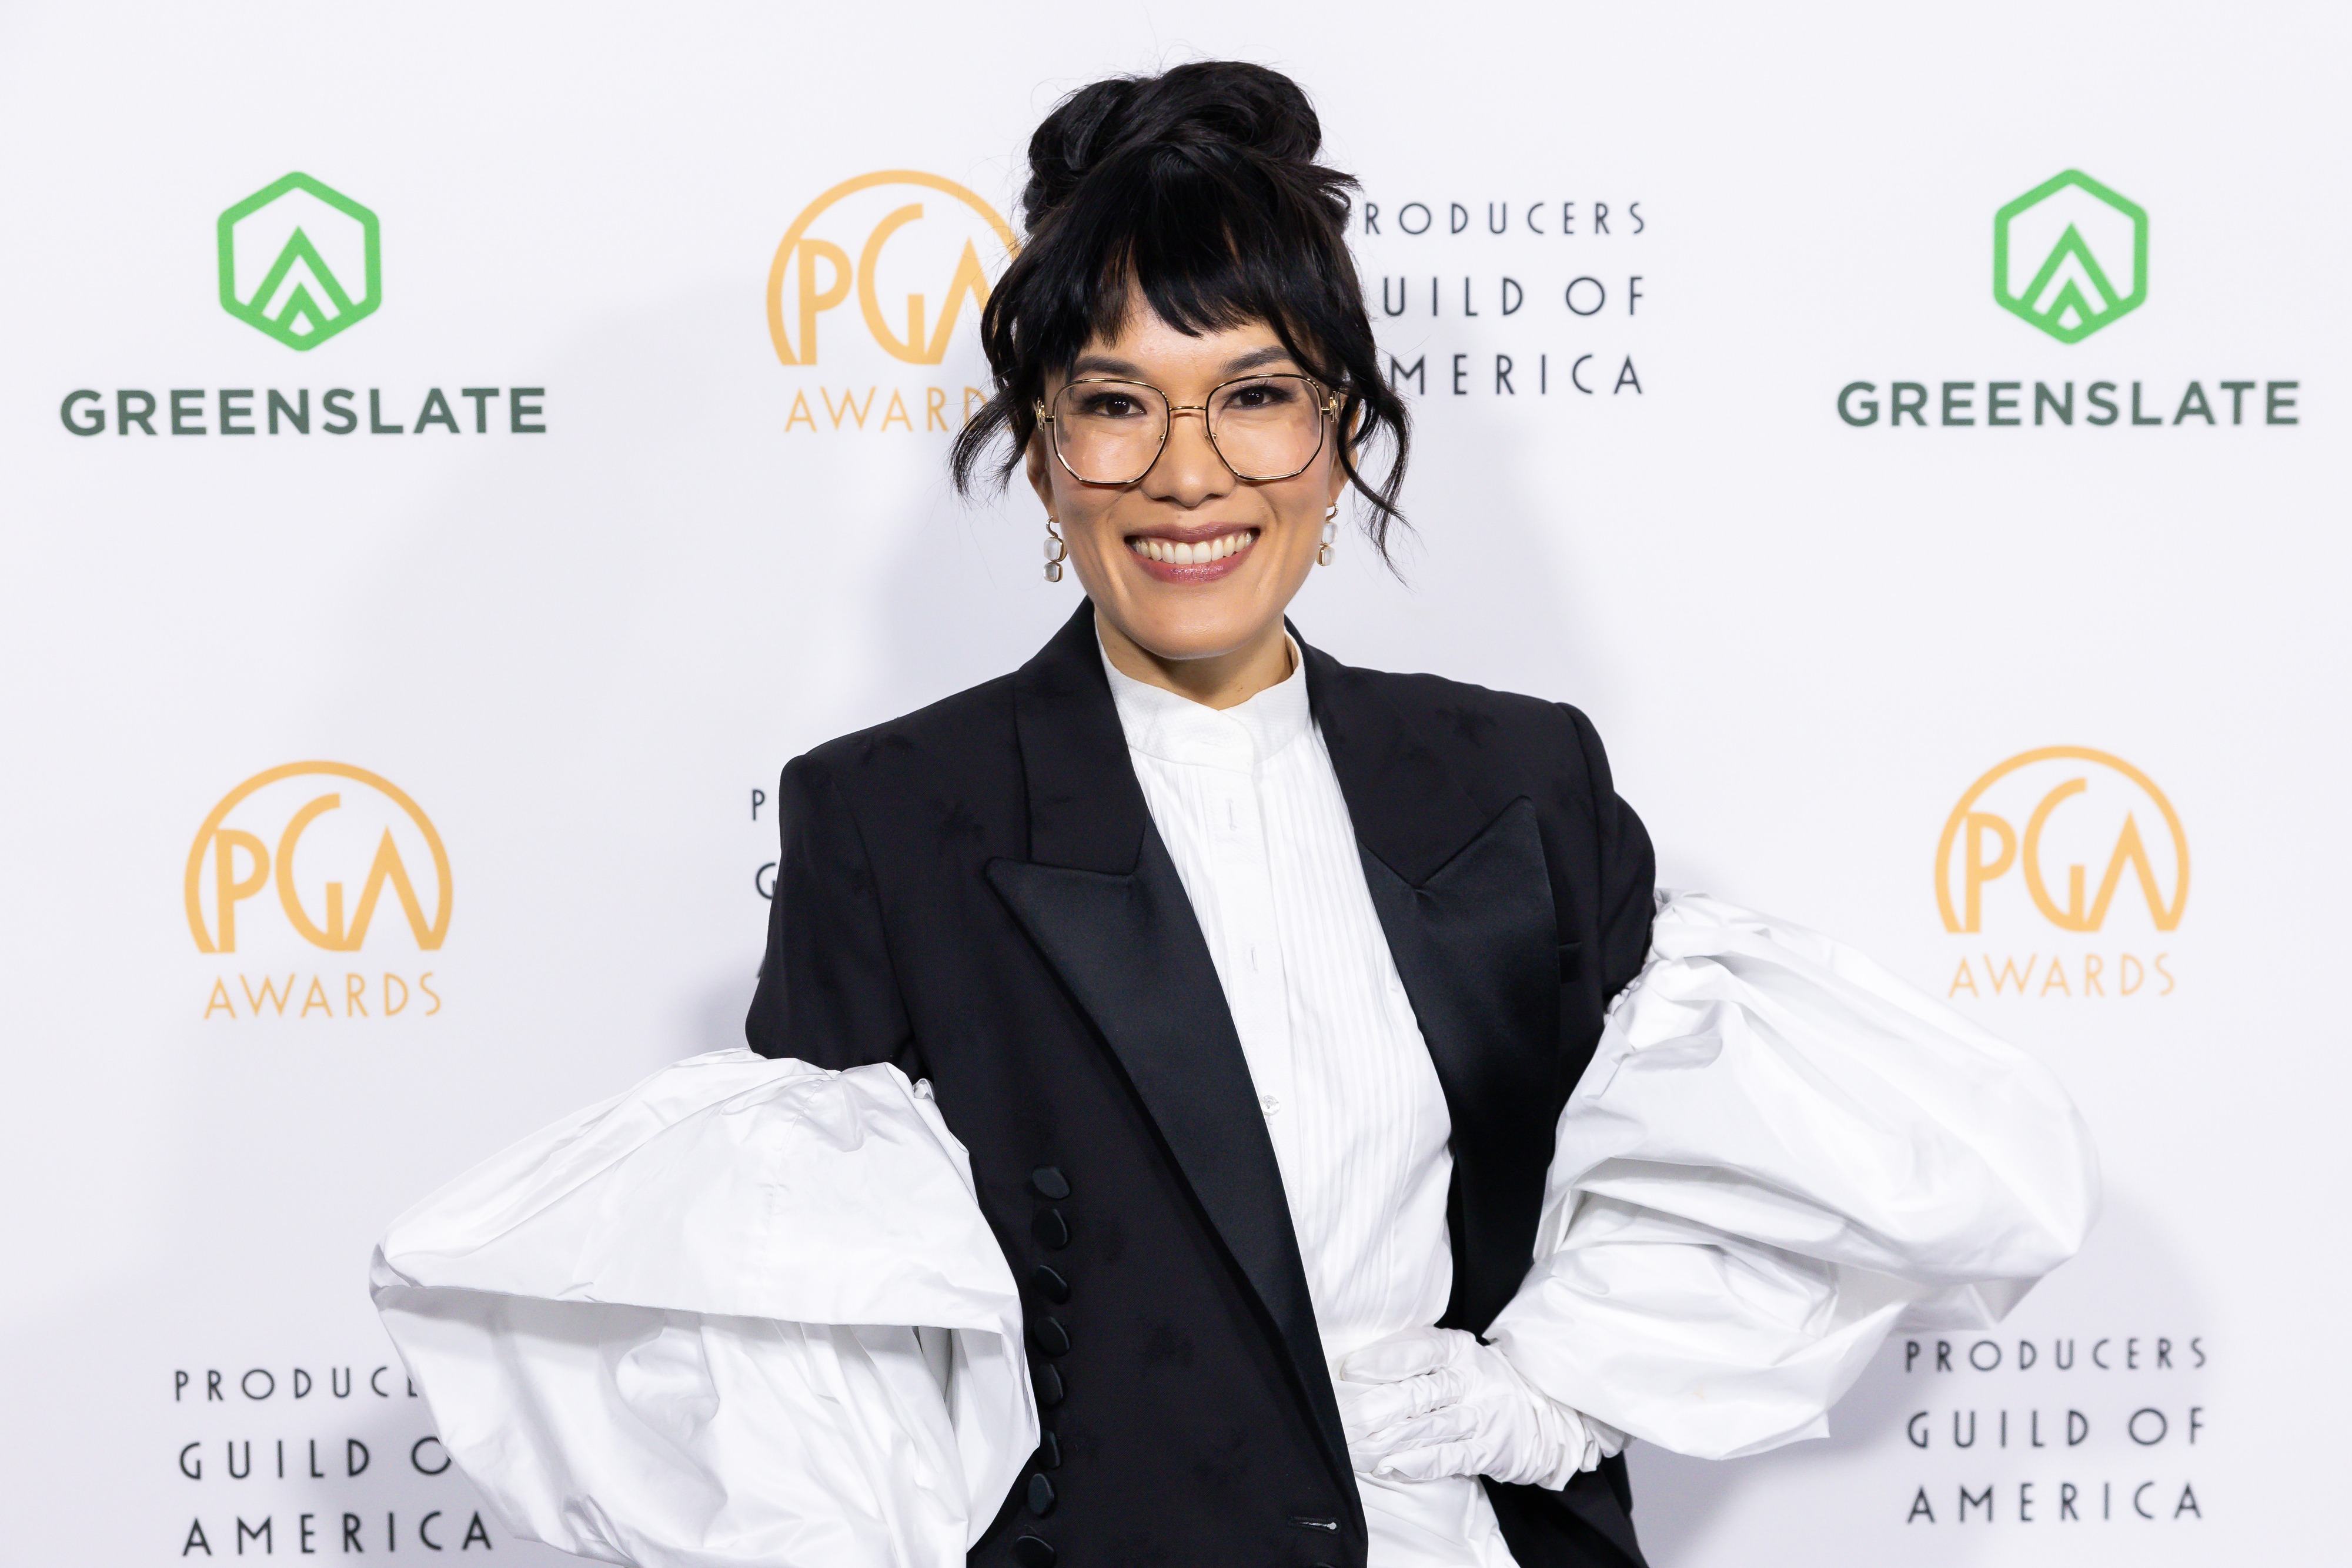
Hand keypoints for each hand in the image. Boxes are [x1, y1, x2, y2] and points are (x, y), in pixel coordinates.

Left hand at [1337, 1326, 1621, 1489]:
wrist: (1540, 1409)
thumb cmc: (1478, 1378)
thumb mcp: (1454, 1354)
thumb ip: (1414, 1353)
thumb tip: (1360, 1364)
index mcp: (1459, 1350)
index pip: (1419, 1351)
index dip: (1383, 1361)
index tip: (1349, 1371)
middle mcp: (1471, 1381)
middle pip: (1419, 1394)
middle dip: (1376, 1408)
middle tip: (1344, 1418)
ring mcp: (1480, 1417)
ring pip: (1428, 1429)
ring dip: (1388, 1441)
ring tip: (1356, 1446)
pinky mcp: (1487, 1450)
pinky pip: (1448, 1458)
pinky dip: (1418, 1463)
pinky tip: (1391, 1465)